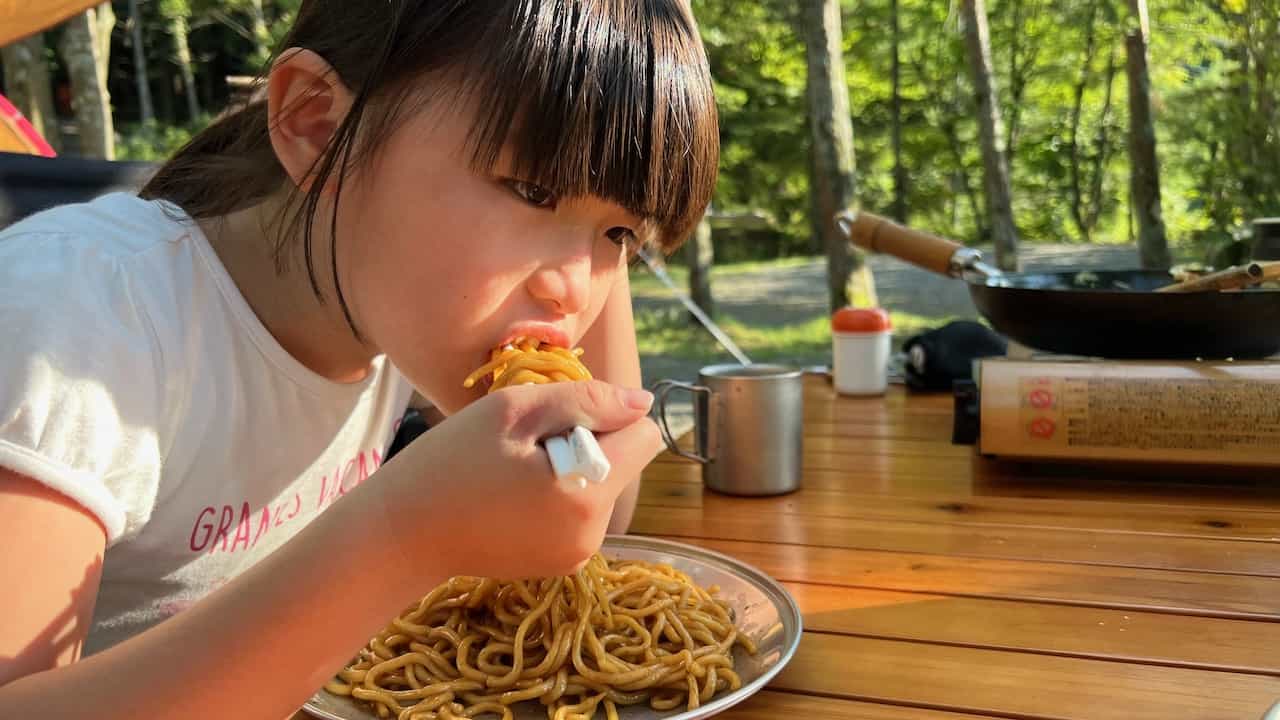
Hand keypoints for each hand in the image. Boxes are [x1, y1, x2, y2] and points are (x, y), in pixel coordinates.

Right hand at [373, 380, 661, 586]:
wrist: (402, 533)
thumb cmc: (450, 462)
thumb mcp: (514, 411)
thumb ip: (586, 401)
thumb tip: (643, 402)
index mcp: (588, 493)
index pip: (643, 435)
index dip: (606, 416)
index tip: (556, 421)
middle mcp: (594, 531)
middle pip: (624, 461)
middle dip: (588, 442)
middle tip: (525, 447)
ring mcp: (579, 553)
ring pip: (603, 484)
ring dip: (572, 467)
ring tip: (514, 471)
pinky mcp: (562, 562)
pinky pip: (582, 510)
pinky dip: (558, 494)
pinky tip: (512, 495)